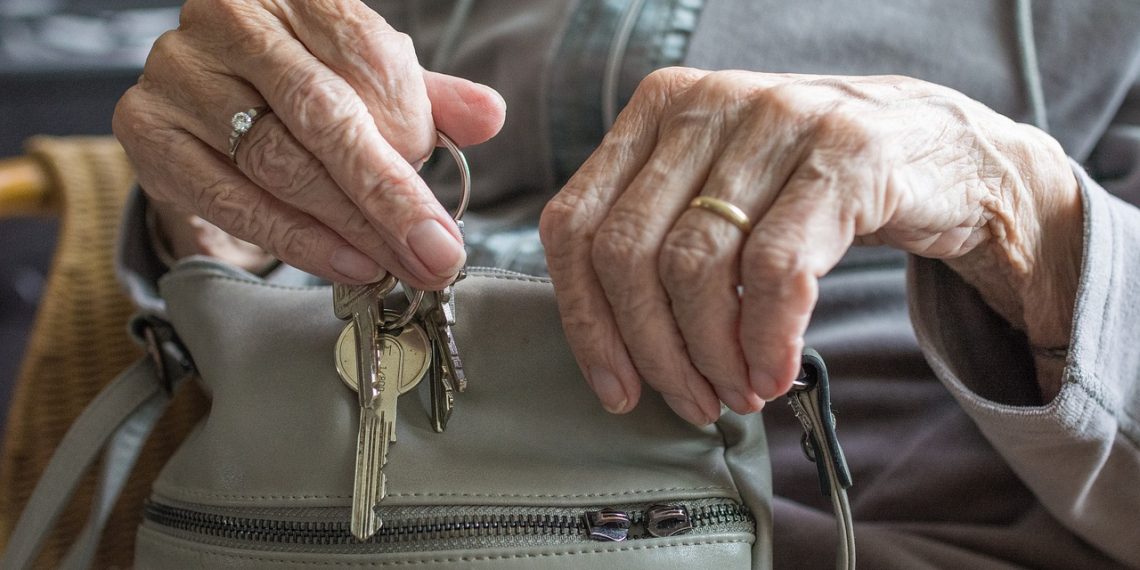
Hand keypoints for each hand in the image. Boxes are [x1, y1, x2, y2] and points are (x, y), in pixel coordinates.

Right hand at [114, 0, 504, 288]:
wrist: (213, 99)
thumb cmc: (304, 86)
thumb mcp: (372, 82)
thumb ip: (429, 99)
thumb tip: (489, 115)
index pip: (365, 53)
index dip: (410, 127)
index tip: (445, 196)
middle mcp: (230, 19)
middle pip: (323, 115)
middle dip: (389, 195)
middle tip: (435, 254)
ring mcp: (180, 72)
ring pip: (278, 162)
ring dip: (349, 226)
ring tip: (399, 265)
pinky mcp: (147, 128)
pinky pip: (229, 198)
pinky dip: (296, 239)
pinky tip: (346, 262)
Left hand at [540, 68, 1081, 424]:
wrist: (944, 153)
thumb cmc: (814, 187)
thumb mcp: (722, 192)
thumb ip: (659, 236)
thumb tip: (609, 346)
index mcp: (658, 109)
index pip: (576, 222)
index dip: (586, 320)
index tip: (615, 387)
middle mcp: (708, 104)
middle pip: (628, 253)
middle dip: (654, 351)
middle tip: (693, 401)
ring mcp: (777, 121)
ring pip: (695, 265)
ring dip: (712, 355)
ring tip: (738, 392)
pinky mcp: (846, 154)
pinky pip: (775, 269)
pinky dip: (768, 339)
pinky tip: (775, 372)